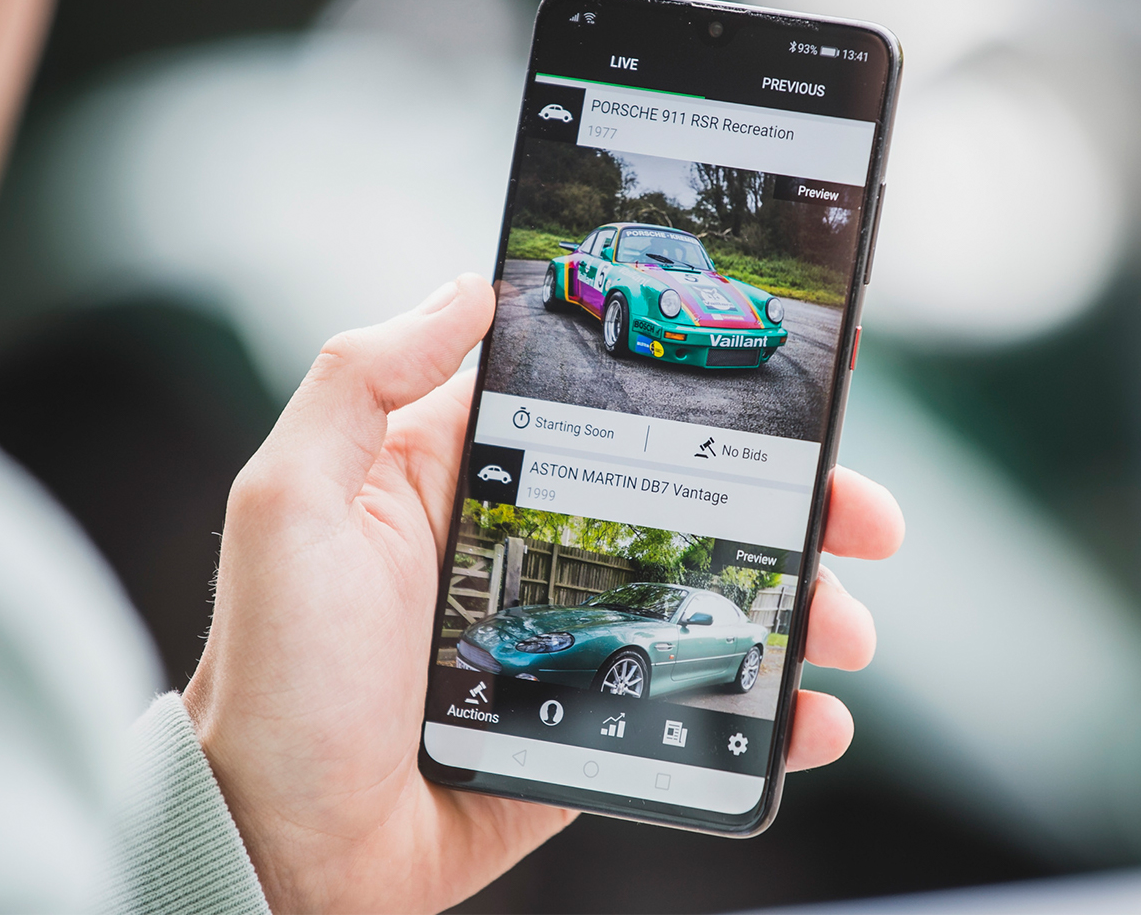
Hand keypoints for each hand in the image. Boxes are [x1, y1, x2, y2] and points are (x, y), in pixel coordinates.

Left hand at [184, 275, 903, 913]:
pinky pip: (692, 700)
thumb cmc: (275, 679)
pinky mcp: (585, 719)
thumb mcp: (288, 506)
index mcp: (458, 477)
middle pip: (682, 501)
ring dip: (794, 602)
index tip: (794, 386)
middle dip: (786, 501)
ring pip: (705, 596)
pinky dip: (763, 707)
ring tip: (847, 627)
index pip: (599, 408)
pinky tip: (811, 714)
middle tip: (865, 517)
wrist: (285, 850)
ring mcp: (562, 637)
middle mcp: (521, 545)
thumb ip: (361, 382)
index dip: (698, 395)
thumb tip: (463, 290)